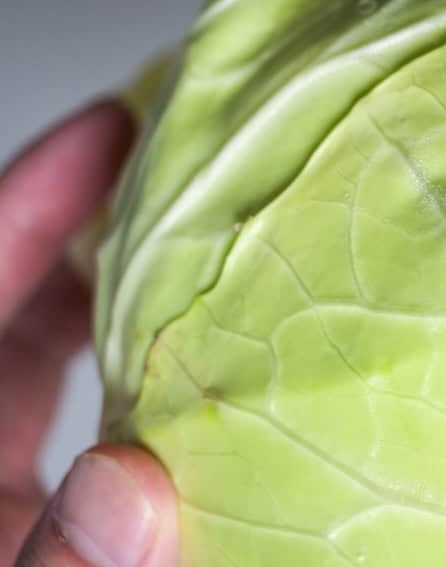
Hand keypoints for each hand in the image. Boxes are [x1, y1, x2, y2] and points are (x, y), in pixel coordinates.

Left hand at [0, 99, 176, 566]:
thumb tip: (131, 484)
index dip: (29, 201)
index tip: (108, 127)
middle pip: (19, 310)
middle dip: (94, 227)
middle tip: (181, 162)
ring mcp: (7, 493)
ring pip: (62, 365)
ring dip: (133, 301)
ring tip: (213, 243)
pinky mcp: (53, 524)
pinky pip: (104, 429)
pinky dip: (157, 385)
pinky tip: (217, 371)